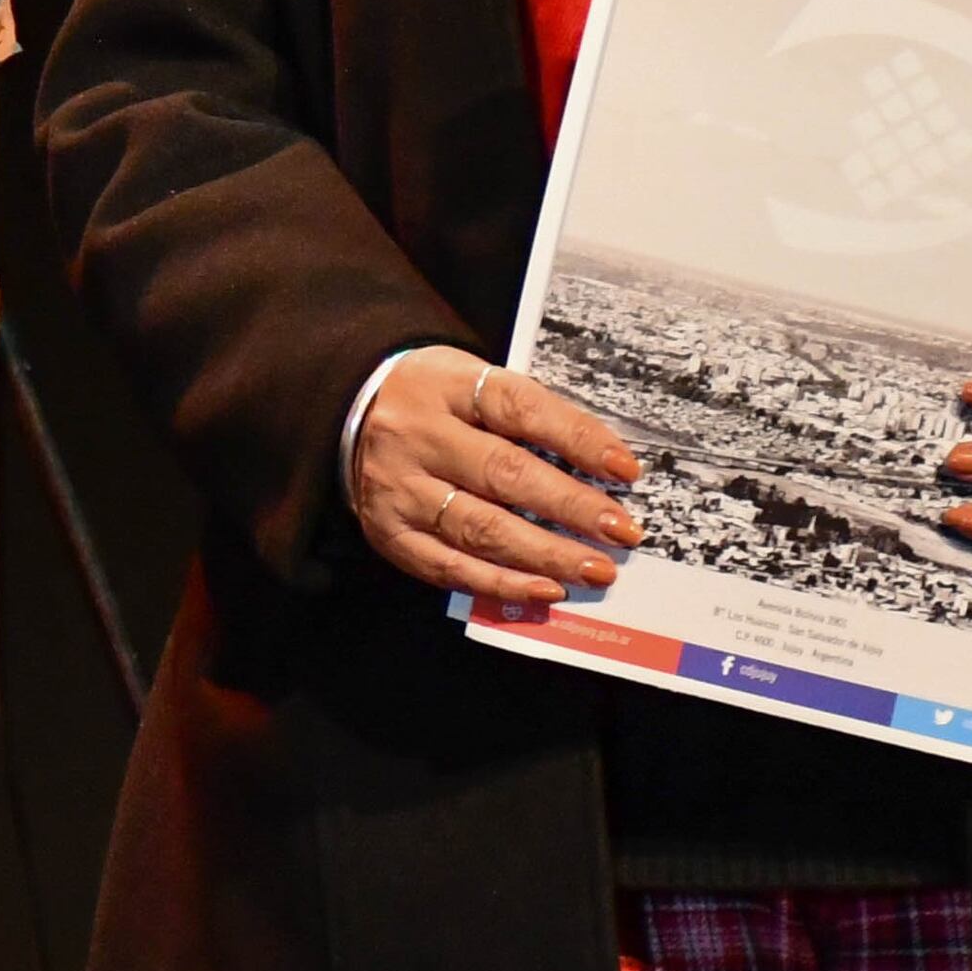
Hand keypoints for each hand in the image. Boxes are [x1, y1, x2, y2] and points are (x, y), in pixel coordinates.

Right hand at [351, 352, 641, 606]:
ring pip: (480, 528)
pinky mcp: (388, 531)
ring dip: (546, 554)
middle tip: (622, 532)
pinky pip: (449, 567)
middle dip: (571, 507)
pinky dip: (501, 582)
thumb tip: (602, 465)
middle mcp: (416, 434)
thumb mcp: (470, 381)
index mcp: (445, 385)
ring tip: (595, 568)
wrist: (346, 411)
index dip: (576, 439)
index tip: (625, 470)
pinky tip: (544, 589)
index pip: (519, 408)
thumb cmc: (434, 400)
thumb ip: (526, 417)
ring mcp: (398, 487)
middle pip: (503, 474)